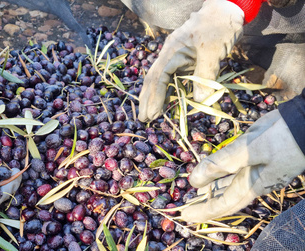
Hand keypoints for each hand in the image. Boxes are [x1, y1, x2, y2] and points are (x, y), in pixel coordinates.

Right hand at [138, 0, 244, 121]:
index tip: (152, 114)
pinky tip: (166, 104)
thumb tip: (200, 101)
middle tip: (144, 119)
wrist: (226, 9)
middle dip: (147, 100)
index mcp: (172, 51)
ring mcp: (176, 58)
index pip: (158, 78)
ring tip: (150, 115)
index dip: (154, 97)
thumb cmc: (219, 26)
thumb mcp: (213, 51)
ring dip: (155, 98)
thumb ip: (206, 75)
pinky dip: (167, 93)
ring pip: (160, 81)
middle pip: (153, 80)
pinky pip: (172, 80)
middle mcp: (169, 55)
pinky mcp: (184, 62)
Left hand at [180, 110, 304, 222]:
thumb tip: (193, 181)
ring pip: (231, 184)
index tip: (184, 216)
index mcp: (253, 184)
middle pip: (226, 197)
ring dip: (213, 189)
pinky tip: (216, 172)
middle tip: (185, 209)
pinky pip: (238, 171)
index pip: (223, 204)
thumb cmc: (284, 136)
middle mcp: (257, 181)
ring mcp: (263, 170)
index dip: (203, 211)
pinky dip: (223, 174)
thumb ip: (221, 163)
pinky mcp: (265, 156)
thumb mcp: (249, 149)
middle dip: (206, 203)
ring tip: (196, 193)